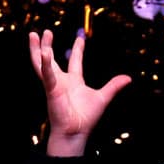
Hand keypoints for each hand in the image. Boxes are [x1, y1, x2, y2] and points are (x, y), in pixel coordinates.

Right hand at [29, 28, 131, 157]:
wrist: (76, 132)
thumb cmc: (86, 118)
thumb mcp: (103, 97)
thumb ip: (114, 86)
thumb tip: (128, 78)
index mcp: (74, 81)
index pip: (75, 61)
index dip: (78, 49)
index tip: (80, 37)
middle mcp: (62, 81)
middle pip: (51, 59)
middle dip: (47, 45)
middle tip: (46, 31)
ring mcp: (54, 84)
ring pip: (42, 64)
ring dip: (38, 50)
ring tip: (34, 35)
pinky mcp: (51, 90)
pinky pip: (46, 75)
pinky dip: (44, 64)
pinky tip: (43, 53)